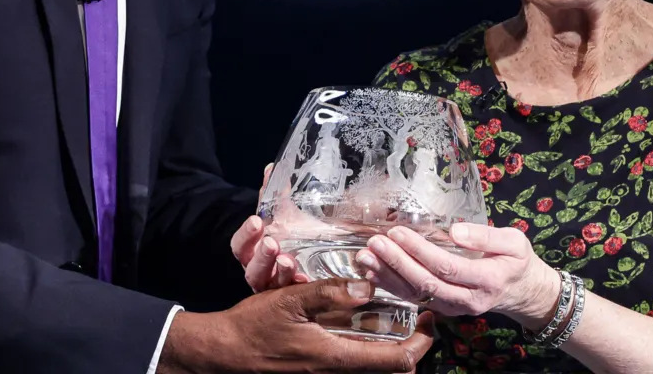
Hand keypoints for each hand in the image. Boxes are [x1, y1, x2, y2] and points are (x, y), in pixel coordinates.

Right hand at [159, 278, 434, 373]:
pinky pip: (353, 364)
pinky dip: (366, 348)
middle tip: (416, 315)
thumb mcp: (288, 301)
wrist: (222, 355)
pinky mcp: (316, 372)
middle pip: (391, 369)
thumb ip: (328, 293)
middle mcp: (336, 373)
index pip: (398, 362)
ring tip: (393, 315)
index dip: (422, 343)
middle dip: (411, 345)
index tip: (430, 319)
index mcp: (335, 358)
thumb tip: (368, 286)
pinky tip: (358, 324)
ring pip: (372, 367)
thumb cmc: (252, 328)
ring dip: (388, 346)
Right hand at [230, 164, 306, 291]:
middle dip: (261, 256)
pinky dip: (298, 285)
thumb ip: (275, 195)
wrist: (306, 259)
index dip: (246, 234)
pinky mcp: (292, 298)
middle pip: (252, 268)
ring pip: (271, 284)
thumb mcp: (283, 216)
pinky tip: (307, 279)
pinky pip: (293, 294)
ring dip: (279, 272)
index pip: (240, 244)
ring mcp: (275, 287)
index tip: (257, 221)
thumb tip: (271, 167)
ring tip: (288, 260)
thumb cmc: (289, 236)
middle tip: (272, 243)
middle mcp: (259, 271)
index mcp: (252, 251)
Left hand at [356, 223, 561, 325]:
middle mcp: (467, 300)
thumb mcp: (514, 242)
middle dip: (396, 263)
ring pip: (415, 294)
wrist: (520, 292)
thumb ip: (486, 237)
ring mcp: (453, 307)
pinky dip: (390, 286)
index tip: (398, 233)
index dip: (419, 251)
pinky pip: (413, 298)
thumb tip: (455, 232)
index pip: (447, 267)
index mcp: (487, 281)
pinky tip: (373, 272)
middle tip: (375, 244)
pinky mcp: (442, 307)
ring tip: (365, 257)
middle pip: (426, 283)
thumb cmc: (516, 262)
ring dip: (387, 276)